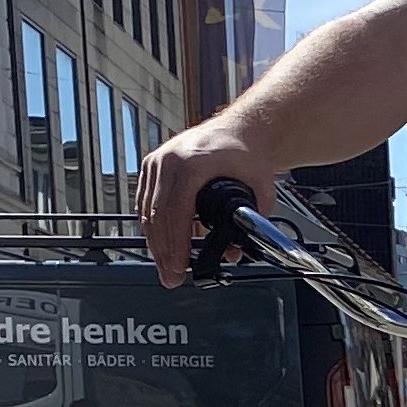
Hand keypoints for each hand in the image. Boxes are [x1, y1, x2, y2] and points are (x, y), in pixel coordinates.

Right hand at [138, 122, 278, 286]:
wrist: (240, 130)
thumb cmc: (248, 155)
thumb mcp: (261, 190)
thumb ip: (251, 223)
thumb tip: (232, 254)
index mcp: (193, 164)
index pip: (176, 211)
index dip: (176, 243)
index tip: (179, 265)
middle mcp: (169, 160)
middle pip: (156, 214)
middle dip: (163, 251)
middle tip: (171, 276)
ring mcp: (157, 161)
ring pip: (147, 211)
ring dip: (155, 242)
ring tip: (167, 267)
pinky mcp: (152, 166)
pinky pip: (145, 201)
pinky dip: (152, 226)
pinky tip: (161, 245)